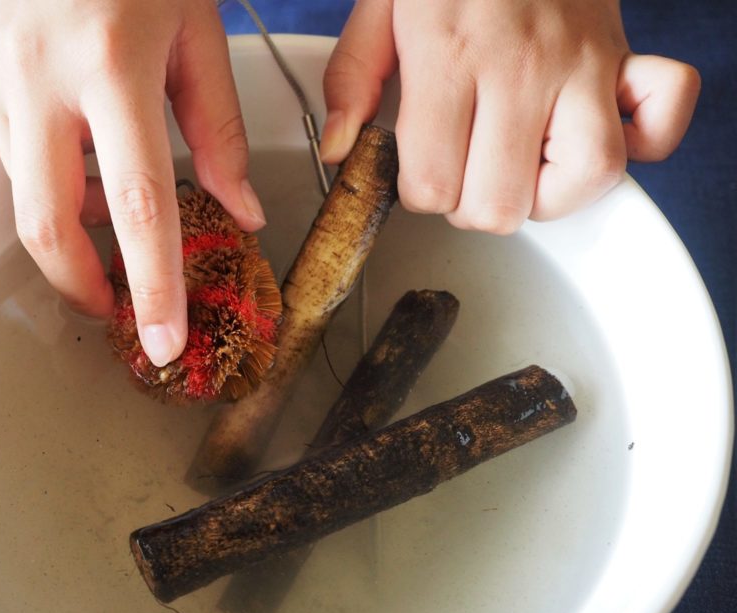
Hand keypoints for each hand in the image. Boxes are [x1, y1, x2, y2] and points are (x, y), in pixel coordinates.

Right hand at [0, 0, 265, 365]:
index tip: (163, 341)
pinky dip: (47, 161)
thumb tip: (237, 211)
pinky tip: (72, 126)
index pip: (138, 204)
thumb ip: (216, 128)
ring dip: (72, 210)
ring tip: (107, 184)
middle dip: (82, 283)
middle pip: (47, 224)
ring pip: (26, 187)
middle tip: (115, 302)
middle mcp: (38, 70)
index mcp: (113, 59)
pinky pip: (7, 144)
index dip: (152, 285)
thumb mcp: (198, 29)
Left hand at [320, 0, 699, 232]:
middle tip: (464, 170)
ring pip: (586, 179)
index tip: (420, 168)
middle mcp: (520, 65)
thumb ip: (351, 79)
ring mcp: (580, 62)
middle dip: (474, 205)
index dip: (421, 193)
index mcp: (449, 56)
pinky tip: (583, 138)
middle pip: (502, 204)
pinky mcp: (623, 57)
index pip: (434, 185)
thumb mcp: (380, 6)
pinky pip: (659, 124)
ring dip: (548, 193)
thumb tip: (340, 149)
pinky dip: (638, 147)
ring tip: (520, 164)